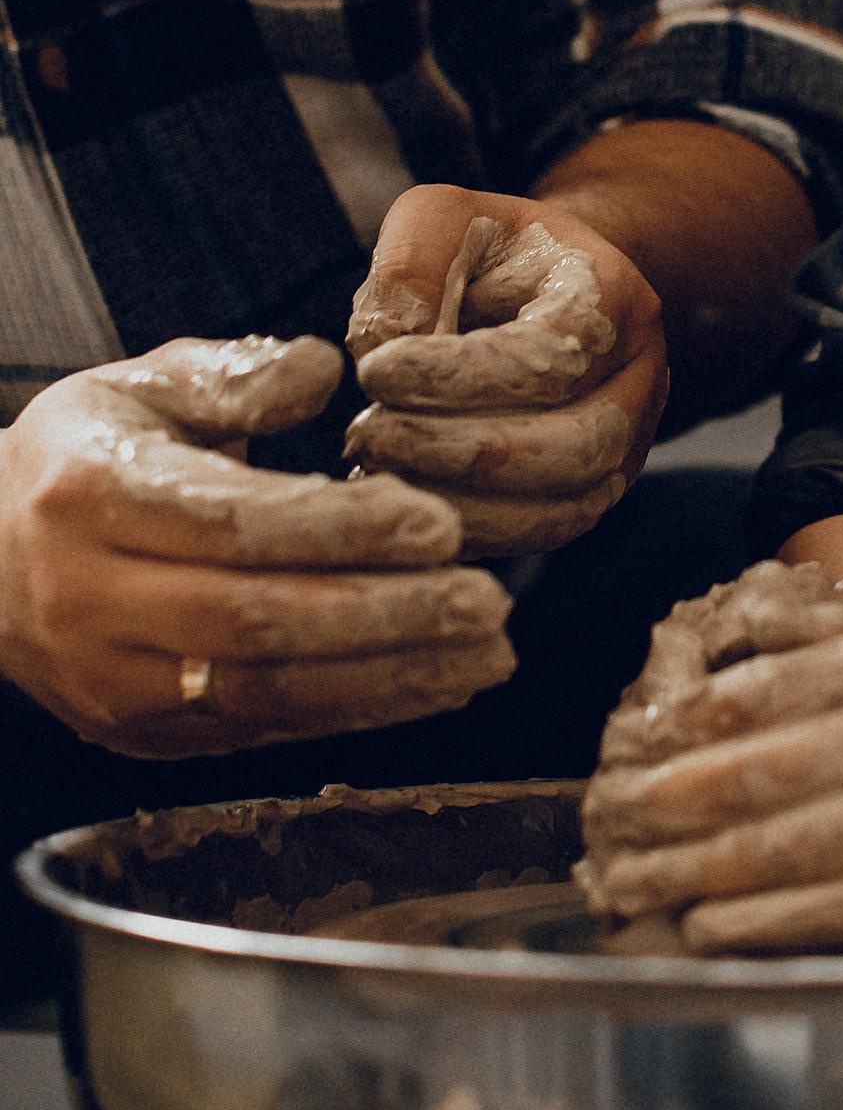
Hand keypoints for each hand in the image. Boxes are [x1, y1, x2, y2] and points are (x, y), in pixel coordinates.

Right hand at [0, 338, 511, 758]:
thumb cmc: (88, 457)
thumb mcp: (142, 385)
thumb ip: (235, 375)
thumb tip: (324, 372)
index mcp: (90, 495)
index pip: (231, 522)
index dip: (340, 530)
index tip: (439, 521)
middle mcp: (89, 599)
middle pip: (253, 621)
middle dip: (384, 615)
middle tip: (487, 600)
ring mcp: (110, 682)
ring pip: (263, 693)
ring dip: (389, 679)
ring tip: (487, 651)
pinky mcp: (140, 737)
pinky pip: (261, 731)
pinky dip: (356, 711)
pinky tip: (436, 683)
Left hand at [346, 189, 668, 552]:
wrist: (545, 287)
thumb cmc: (487, 251)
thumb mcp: (440, 218)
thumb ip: (411, 267)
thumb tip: (385, 348)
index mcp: (613, 294)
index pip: (551, 353)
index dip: (459, 372)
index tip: (374, 371)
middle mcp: (641, 375)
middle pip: (575, 445)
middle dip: (459, 449)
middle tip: (367, 433)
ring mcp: (632, 442)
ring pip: (568, 506)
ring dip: (464, 501)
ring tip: (379, 468)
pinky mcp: (598, 490)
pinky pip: (548, 532)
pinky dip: (476, 529)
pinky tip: (409, 498)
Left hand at [578, 561, 842, 950]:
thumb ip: (831, 637)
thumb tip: (727, 634)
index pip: (750, 694)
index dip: (670, 728)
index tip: (621, 750)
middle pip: (742, 775)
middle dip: (655, 806)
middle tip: (600, 824)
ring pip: (766, 851)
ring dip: (680, 875)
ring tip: (626, 883)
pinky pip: (813, 913)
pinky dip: (745, 924)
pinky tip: (700, 926)